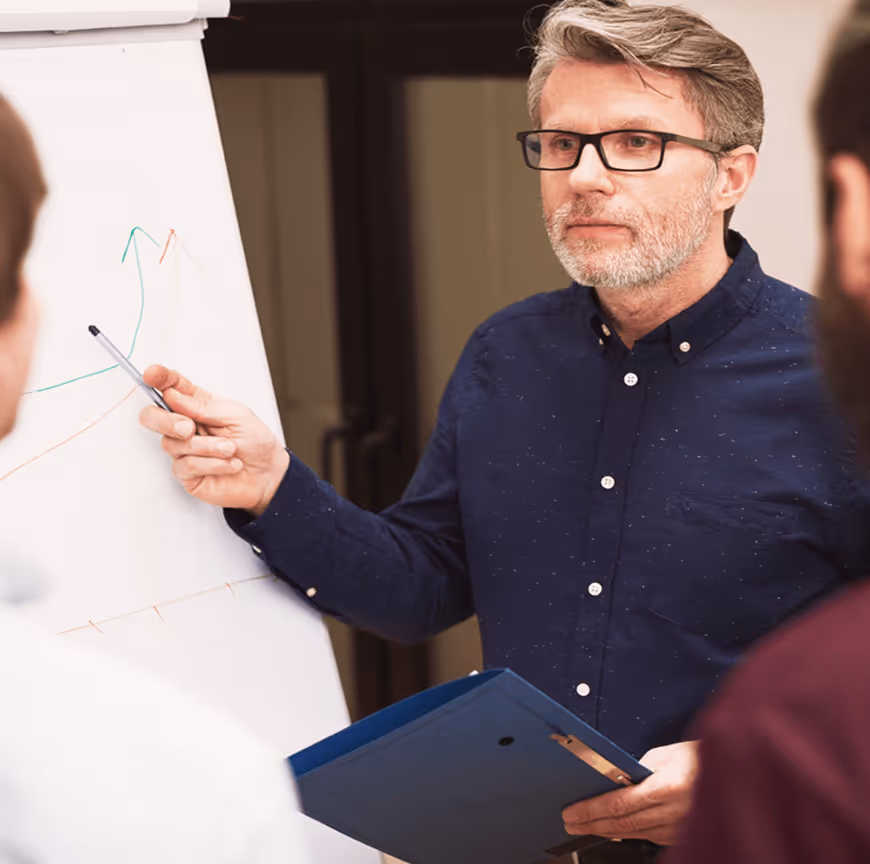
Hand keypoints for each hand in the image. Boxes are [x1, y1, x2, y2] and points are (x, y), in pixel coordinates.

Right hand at [138, 365, 289, 515]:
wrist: (269, 474)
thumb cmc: (255, 441)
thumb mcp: (236, 415)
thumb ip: (203, 406)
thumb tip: (171, 394)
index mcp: (197, 405)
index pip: (171, 387)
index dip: (159, 379)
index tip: (151, 374)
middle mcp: (186, 426)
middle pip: (152, 417)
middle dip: (165, 421)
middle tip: (188, 428)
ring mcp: (184, 451)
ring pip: (172, 444)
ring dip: (207, 447)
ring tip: (231, 449)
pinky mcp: (187, 474)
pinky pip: (186, 466)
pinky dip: (212, 464)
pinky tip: (230, 464)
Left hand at [561, 740, 698, 846]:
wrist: (732, 773)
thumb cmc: (700, 758)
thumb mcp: (665, 754)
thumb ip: (639, 769)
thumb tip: (617, 780)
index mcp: (666, 788)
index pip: (618, 803)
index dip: (591, 810)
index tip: (572, 812)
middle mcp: (672, 812)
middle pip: (622, 823)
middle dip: (592, 823)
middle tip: (570, 822)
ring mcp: (678, 828)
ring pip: (633, 833)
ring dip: (605, 831)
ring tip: (584, 826)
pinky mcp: (681, 835)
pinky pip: (648, 836)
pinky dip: (627, 833)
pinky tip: (612, 830)